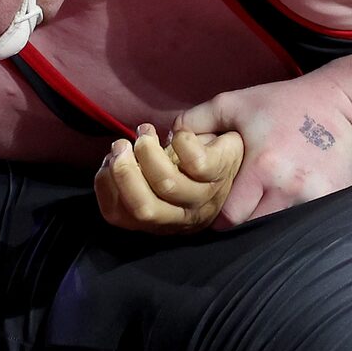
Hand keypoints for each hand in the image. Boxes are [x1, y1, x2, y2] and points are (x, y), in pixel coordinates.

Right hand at [94, 123, 243, 232]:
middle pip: (143, 208)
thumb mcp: (161, 166)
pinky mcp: (221, 172)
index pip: (120, 216)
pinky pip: (195, 162)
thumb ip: (136, 170)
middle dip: (124, 174)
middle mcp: (185, 216)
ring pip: (168, 184)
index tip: (107, 161)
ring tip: (145, 134)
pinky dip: (180, 141)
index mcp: (165, 219)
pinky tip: (178, 131)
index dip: (107, 187)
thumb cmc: (196, 152)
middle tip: (120, 145)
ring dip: (148, 154)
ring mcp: (206, 196)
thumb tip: (112, 159)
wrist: (245, 135)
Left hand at [170, 84, 351, 225]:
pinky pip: (302, 223)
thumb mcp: (235, 103)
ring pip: (277, 230)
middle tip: (238, 209)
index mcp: (261, 166)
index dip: (218, 216)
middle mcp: (288, 187)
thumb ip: (196, 119)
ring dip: (266, 223)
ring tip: (261, 206)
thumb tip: (165, 139)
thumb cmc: (283, 104)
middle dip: (242, 223)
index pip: (229, 217)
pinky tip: (287, 202)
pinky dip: (291, 218)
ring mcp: (313, 198)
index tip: (217, 208)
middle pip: (253, 230)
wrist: (341, 106)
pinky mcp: (331, 201)